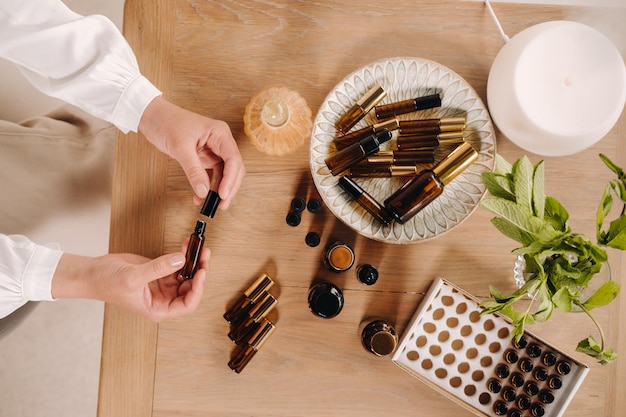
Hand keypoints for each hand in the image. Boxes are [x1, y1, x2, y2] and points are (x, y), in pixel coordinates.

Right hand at [51, 242, 209, 321]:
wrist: (93, 272)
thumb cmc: (107, 284)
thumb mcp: (133, 277)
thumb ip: (159, 268)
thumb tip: (181, 260)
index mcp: (158, 309)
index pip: (187, 305)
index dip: (197, 290)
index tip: (201, 273)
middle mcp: (163, 299)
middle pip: (191, 288)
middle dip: (200, 272)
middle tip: (204, 256)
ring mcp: (162, 286)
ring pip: (187, 275)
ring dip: (194, 262)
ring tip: (198, 248)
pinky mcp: (160, 273)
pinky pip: (178, 265)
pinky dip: (184, 255)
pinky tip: (187, 246)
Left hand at [138, 96, 244, 207]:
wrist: (151, 116)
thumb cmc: (167, 122)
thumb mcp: (180, 147)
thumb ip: (193, 170)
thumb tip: (203, 191)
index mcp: (220, 133)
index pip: (233, 159)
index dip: (231, 179)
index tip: (223, 194)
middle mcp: (220, 142)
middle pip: (233, 168)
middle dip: (229, 187)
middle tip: (222, 204)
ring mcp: (212, 150)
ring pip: (224, 174)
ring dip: (219, 189)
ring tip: (212, 203)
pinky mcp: (203, 157)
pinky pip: (210, 175)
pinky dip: (206, 187)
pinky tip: (200, 197)